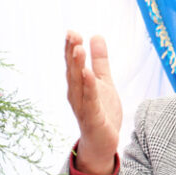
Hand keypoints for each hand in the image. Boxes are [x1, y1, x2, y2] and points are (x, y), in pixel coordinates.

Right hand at [65, 31, 121, 174]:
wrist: (103, 142)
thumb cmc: (101, 111)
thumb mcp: (104, 82)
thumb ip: (100, 61)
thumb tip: (96, 35)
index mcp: (78, 85)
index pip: (73, 63)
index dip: (71, 48)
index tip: (72, 31)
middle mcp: (76, 94)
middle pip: (72, 70)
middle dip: (72, 53)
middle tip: (72, 34)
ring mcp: (82, 107)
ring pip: (78, 84)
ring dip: (77, 66)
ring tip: (78, 49)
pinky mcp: (92, 118)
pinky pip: (90, 101)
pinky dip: (89, 87)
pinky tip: (89, 74)